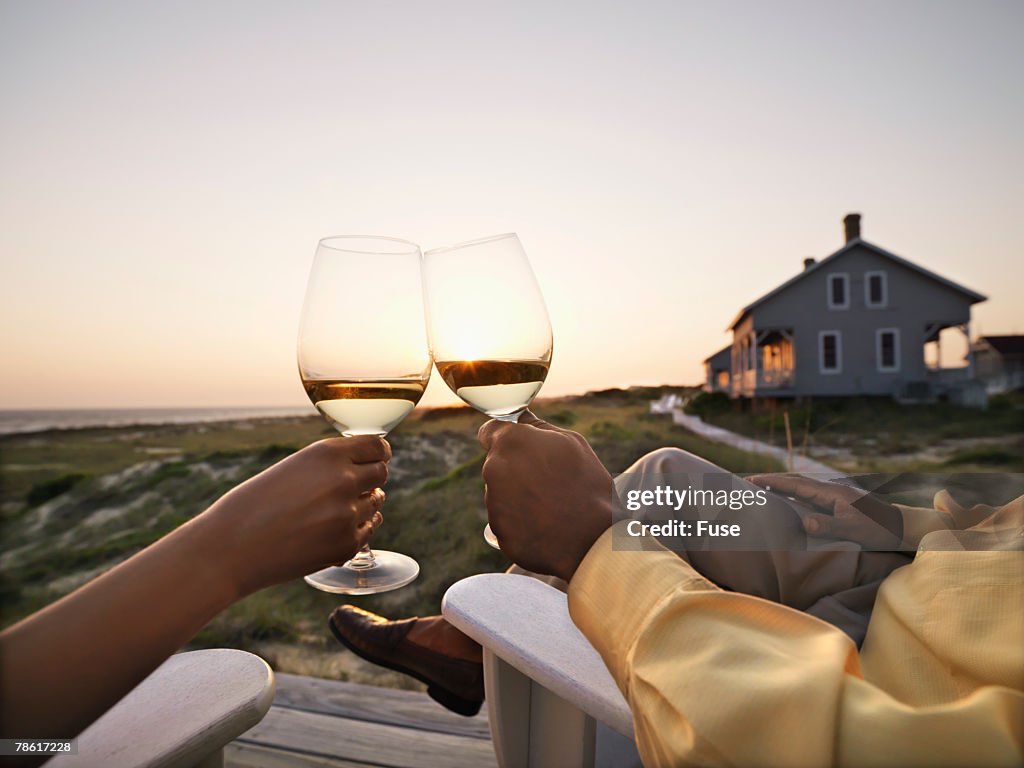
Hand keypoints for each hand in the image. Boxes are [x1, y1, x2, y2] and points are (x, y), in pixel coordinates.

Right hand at [203, 437, 389, 595]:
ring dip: (362, 505)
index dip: (378, 453)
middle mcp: (343, 479)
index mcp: (328, 453)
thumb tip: (365, 468)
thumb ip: (330, 465)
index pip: (378, 446)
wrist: (229, 549)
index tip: (374, 459)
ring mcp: (348, 514)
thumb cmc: (253, 505)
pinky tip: (330, 531)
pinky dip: (355, 530)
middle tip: (351, 488)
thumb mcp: (293, 469)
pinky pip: (368, 531)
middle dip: (370, 479)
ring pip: (376, 503)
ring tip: (329, 512)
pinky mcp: (346, 545)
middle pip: (382, 473)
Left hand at [478, 411, 614, 582]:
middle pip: (497, 464)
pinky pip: (506, 522)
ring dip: (517, 496)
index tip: (517, 447)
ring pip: (500, 494)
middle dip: (515, 468)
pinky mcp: (498, 532)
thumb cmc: (587, 485)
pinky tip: (545, 525)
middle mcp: (495, 469)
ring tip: (550, 505)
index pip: (489, 431)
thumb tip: (521, 418)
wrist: (594, 540)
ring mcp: (494, 503)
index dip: (503, 437)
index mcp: (512, 442)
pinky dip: (521, 523)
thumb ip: (538, 427)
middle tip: (548, 480)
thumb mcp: (572, 443)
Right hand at [748, 473, 902, 548]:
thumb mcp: (853, 530)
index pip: (796, 483)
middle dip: (773, 482)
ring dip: (782, 489)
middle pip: (796, 482)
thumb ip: (828, 525)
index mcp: (831, 492)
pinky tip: (787, 504)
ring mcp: (833, 497)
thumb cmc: (879, 530)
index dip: (773, 481)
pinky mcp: (837, 505)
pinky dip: (794, 498)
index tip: (752, 480)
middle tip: (750, 484)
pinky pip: (809, 499)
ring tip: (762, 492)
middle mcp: (830, 491)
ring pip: (802, 490)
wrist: (901, 528)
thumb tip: (804, 521)